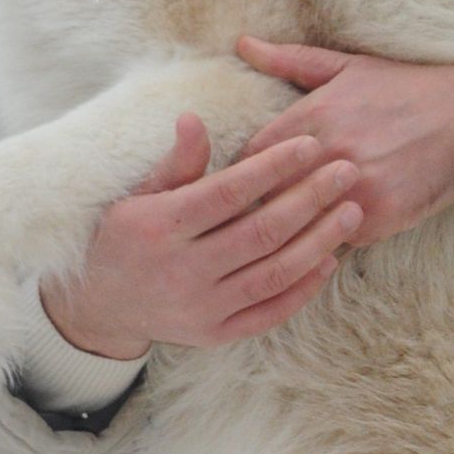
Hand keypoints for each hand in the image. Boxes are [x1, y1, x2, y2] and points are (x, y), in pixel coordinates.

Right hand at [40, 114, 363, 358]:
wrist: (101, 306)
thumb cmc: (126, 235)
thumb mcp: (140, 193)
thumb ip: (176, 162)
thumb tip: (193, 118)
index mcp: (160, 227)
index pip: (228, 192)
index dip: (272, 167)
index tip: (310, 144)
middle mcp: (182, 271)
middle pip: (260, 232)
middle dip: (310, 198)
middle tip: (347, 171)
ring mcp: (200, 308)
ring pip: (273, 274)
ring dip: (319, 242)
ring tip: (351, 211)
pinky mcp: (215, 335)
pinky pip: (269, 312)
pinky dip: (303, 288)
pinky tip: (329, 258)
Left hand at [236, 37, 453, 247]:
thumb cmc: (404, 89)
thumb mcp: (347, 67)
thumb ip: (289, 59)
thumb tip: (243, 43)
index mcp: (316, 113)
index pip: (251, 156)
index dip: (240, 172)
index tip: (235, 182)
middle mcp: (331, 151)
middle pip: (267, 194)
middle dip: (255, 206)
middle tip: (241, 218)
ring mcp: (355, 187)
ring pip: (297, 223)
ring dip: (286, 230)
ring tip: (271, 237)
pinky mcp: (378, 217)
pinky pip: (333, 240)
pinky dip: (324, 241)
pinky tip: (314, 242)